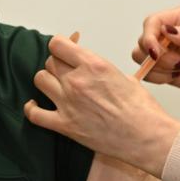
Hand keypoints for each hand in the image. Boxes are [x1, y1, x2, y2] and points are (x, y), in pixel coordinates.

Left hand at [24, 35, 179, 176]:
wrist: (147, 136)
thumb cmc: (142, 109)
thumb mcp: (123, 77)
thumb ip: (99, 70)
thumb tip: (89, 69)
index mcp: (93, 65)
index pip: (58, 44)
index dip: (61, 46)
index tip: (65, 51)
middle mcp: (77, 81)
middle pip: (51, 61)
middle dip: (58, 64)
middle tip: (68, 71)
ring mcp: (68, 103)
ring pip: (40, 79)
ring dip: (47, 81)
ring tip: (56, 87)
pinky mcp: (65, 125)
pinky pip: (34, 114)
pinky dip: (32, 108)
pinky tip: (35, 105)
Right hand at [132, 6, 179, 111]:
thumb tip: (168, 31)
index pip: (152, 21)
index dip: (149, 36)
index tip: (156, 52)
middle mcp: (167, 32)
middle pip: (142, 40)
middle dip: (159, 56)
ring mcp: (162, 50)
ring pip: (140, 56)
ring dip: (158, 67)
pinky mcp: (159, 67)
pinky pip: (145, 72)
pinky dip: (158, 77)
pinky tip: (176, 76)